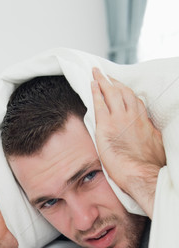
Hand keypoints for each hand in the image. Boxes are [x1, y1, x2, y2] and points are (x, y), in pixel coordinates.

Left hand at [91, 67, 165, 217]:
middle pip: (122, 92)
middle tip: (105, 74)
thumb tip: (150, 131)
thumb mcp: (155, 145)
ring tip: (96, 73)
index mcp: (143, 121)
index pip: (134, 101)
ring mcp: (119, 119)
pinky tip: (92, 84)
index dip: (126, 92)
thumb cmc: (150, 166)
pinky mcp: (106, 126)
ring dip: (103, 81)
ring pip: (111, 93)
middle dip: (113, 81)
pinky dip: (96, 92)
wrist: (142, 174)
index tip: (121, 87)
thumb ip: (150, 134)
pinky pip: (99, 104)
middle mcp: (132, 116)